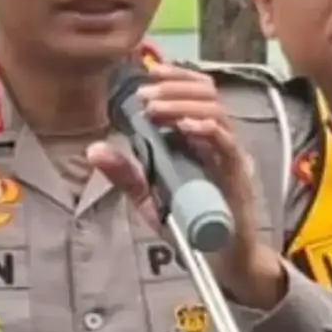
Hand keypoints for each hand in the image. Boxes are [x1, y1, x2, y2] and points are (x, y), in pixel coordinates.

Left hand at [88, 63, 288, 309]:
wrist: (221, 261)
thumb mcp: (150, 197)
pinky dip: (207, 129)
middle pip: (208, 93)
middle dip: (175, 85)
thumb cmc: (191, 226)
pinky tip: (185, 126)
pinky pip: (226, 144)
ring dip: (183, 104)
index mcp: (199, 138)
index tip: (149, 70)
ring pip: (216, 112)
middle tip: (145, 93)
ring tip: (156, 107)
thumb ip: (126, 174)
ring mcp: (230, 156)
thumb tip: (93, 150)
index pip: (196, 91)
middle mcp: (218, 140)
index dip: (176, 75)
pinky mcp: (237, 176)